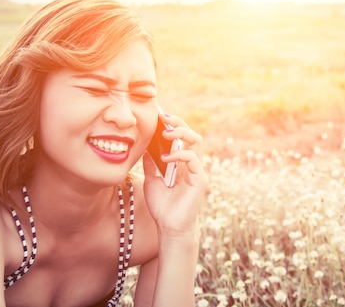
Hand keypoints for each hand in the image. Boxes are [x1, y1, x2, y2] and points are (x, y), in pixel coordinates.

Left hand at [142, 113, 208, 236]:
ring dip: (181, 134)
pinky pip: (193, 159)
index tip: (159, 115)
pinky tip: (165, 158)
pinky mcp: (200, 179)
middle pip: (191, 135)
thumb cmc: (162, 206)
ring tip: (166, 133)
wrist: (169, 228)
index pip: (181, 137)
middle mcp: (192, 164)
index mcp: (182, 162)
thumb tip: (144, 146)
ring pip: (195, 142)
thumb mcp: (151, 180)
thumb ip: (151, 163)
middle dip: (178, 123)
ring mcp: (197, 170)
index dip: (172, 125)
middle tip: (164, 117)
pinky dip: (179, 155)